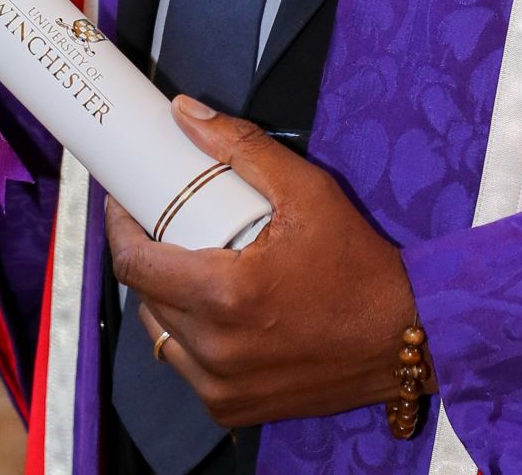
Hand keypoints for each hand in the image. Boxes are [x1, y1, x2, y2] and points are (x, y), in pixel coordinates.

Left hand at [104, 99, 429, 428]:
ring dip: (163, 298)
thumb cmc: (357, 264)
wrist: (403, 337)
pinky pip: (186, 367)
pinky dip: (188, 337)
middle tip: (160, 223)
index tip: (122, 202)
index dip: (118, 228)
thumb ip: (241, 146)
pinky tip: (210, 309)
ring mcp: (222, 386)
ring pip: (161, 334)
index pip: (134, 264)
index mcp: (223, 295)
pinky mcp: (234, 407)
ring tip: (186, 262)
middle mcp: (215, 349)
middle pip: (145, 296)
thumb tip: (185, 114)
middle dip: (144, 254)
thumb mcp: (305, 190)